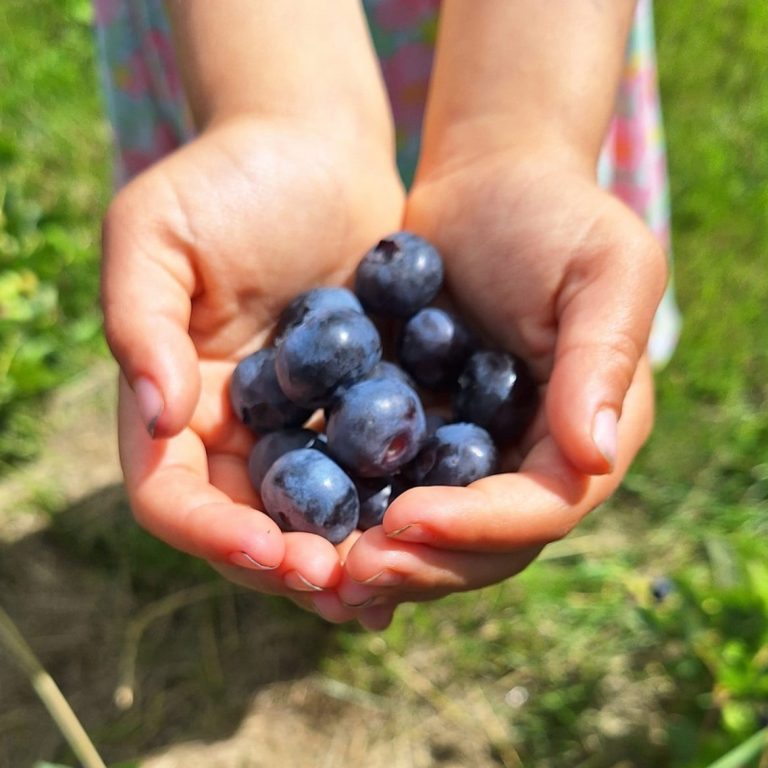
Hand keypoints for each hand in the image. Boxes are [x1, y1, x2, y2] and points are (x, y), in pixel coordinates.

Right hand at [102, 115, 403, 609]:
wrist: (314, 146)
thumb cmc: (228, 177)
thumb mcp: (157, 232)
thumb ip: (140, 324)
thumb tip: (156, 419)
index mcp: (175, 399)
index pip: (173, 494)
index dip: (213, 534)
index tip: (272, 553)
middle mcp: (232, 426)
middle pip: (246, 524)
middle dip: (289, 566)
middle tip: (344, 591)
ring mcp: (297, 422)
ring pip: (312, 516)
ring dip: (344, 558)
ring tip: (389, 590)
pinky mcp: (357, 405)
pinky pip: (370, 471)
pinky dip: (391, 508)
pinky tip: (430, 535)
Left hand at [330, 154, 666, 628]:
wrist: (489, 180)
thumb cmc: (555, 212)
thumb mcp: (604, 271)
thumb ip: (601, 361)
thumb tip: (594, 458)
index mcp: (585, 434)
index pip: (542, 508)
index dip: (479, 527)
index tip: (407, 524)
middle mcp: (532, 458)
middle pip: (485, 543)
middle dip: (421, 563)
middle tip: (349, 573)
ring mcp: (472, 449)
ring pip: (432, 530)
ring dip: (380, 555)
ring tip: (319, 568)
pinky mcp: (420, 429)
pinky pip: (389, 483)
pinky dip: (353, 510)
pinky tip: (304, 523)